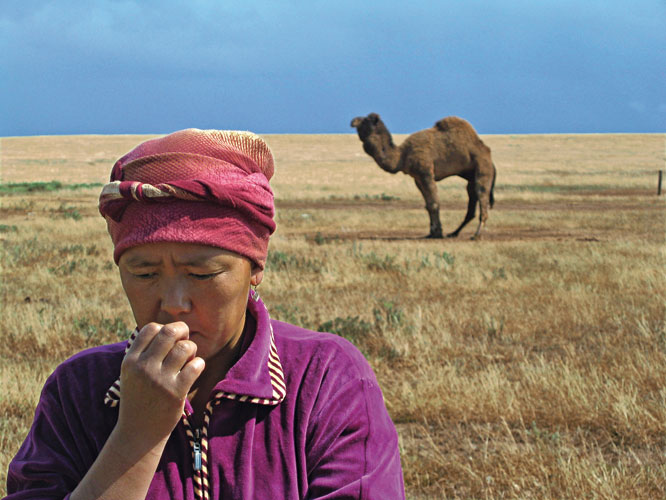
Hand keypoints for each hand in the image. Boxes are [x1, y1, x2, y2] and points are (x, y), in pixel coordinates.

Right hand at [116, 322, 204, 448]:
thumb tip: (166, 328)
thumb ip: (143, 353)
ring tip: (189, 359)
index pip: (151, 328)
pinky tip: (194, 370)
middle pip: (169, 332)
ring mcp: (160, 380)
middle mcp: (143, 368)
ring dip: (192, 349)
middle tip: (185, 341)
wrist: (138, 433)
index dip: (165, 329)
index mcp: (130, 361)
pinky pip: (196, 365)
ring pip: (185, 348)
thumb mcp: (131, 374)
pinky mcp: (176, 392)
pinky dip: (199, 364)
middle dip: (182, 331)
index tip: (169, 340)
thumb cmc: (139, 398)